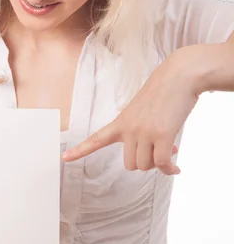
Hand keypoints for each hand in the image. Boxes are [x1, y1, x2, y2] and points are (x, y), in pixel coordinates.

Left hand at [62, 53, 198, 174]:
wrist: (180, 75)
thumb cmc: (165, 91)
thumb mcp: (144, 110)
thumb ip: (144, 131)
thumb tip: (161, 157)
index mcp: (121, 121)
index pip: (96, 139)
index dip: (79, 150)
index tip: (64, 158)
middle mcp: (129, 129)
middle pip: (130, 164)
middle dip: (146, 162)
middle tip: (160, 151)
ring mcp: (144, 132)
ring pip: (145, 165)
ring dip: (159, 163)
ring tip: (170, 148)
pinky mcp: (162, 135)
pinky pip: (162, 163)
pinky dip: (168, 169)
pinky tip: (175, 168)